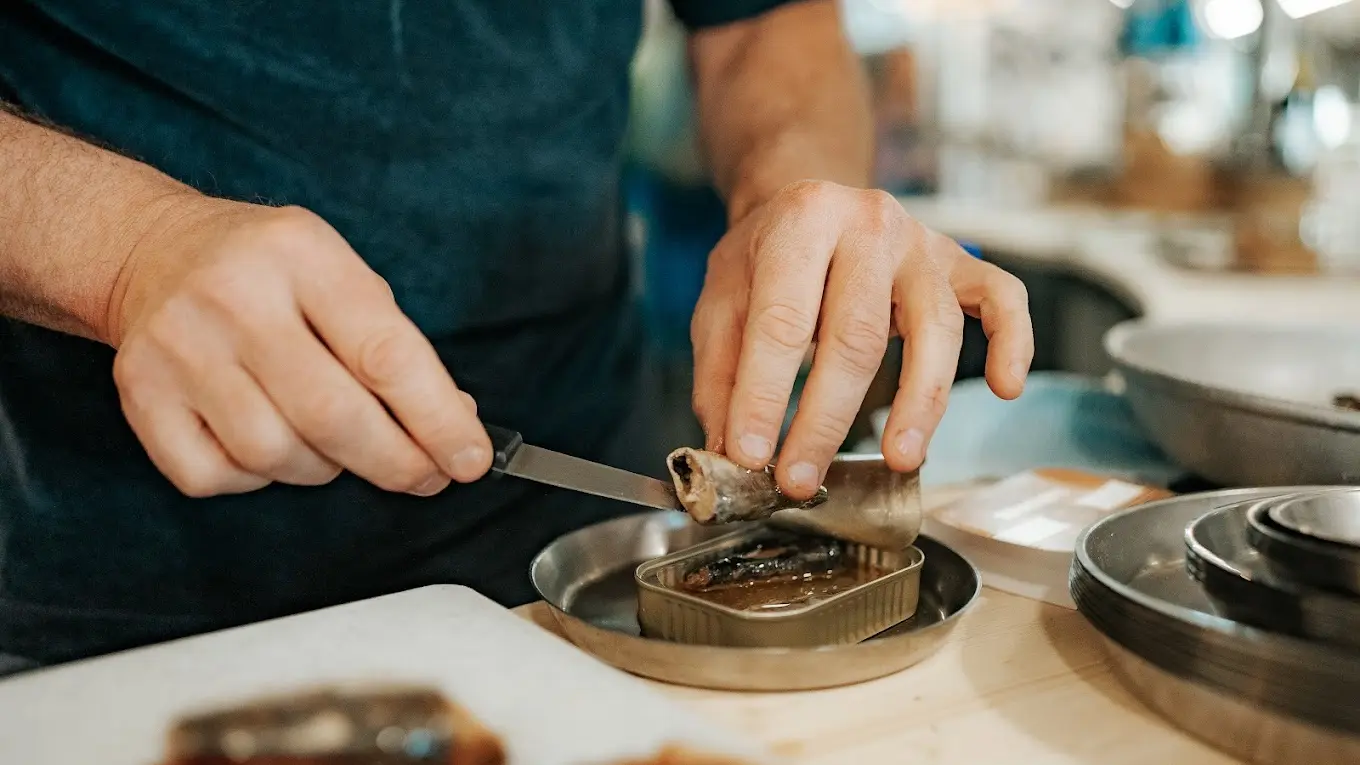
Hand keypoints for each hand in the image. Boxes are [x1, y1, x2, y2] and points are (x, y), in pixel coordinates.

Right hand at [108, 197, 491, 497]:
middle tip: (425, 477)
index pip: (386, 354)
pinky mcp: (139, 394)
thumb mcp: (339, 272)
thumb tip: (453, 425)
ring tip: (332, 441)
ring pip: (277, 456)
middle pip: (333, 416)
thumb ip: (394, 346)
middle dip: (395, 462)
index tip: (470, 459)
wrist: (153, 251)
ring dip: (324, 469)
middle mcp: (235, 297)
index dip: (437, 419)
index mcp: (302, 255)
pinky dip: (256, 479)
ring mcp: (179, 347)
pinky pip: (217, 476)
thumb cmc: (270, 272)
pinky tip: (267, 442)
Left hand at [690, 180, 1033, 498]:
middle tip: (803, 479)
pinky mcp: (961, 262)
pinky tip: (1004, 387)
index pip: (782, 322)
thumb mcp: (721, 301)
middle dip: (827, 418)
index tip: (751, 456)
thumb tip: (728, 454)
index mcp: (801, 222)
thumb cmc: (766, 258)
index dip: (765, 396)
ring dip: (920, 402)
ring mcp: (922, 243)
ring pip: (936, 328)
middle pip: (857, 333)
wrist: (811, 199)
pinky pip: (1003, 298)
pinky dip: (1013, 342)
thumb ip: (722, 376)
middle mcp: (868, 224)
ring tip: (899, 459)